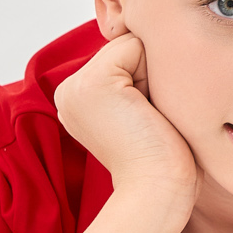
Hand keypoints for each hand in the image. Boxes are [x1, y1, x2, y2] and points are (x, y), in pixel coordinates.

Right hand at [54, 32, 197, 232]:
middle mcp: (68, 90)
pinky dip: (153, 74)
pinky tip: (147, 111)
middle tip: (148, 121)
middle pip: (127, 46)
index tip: (146, 120)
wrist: (158, 192)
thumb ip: (137, 76)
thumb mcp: (144, 109)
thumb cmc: (164, 160)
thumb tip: (149, 40)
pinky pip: (135, 46)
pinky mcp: (93, 83)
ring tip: (147, 117)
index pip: (123, 55)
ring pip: (132, 45)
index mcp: (77, 97)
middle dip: (150, 76)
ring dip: (153, 77)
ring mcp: (75, 86)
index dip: (148, 79)